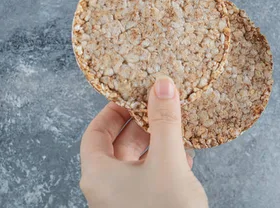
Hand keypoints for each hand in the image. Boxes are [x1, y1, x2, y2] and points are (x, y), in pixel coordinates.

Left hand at [80, 76, 207, 207]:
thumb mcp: (168, 159)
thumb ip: (165, 121)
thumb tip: (162, 84)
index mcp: (98, 174)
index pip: (95, 133)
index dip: (113, 110)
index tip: (134, 94)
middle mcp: (105, 187)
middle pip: (116, 145)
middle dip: (141, 123)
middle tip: (160, 105)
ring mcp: (123, 199)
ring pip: (134, 161)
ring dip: (156, 141)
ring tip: (177, 127)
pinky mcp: (142, 205)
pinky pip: (146, 176)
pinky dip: (162, 160)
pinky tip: (185, 154)